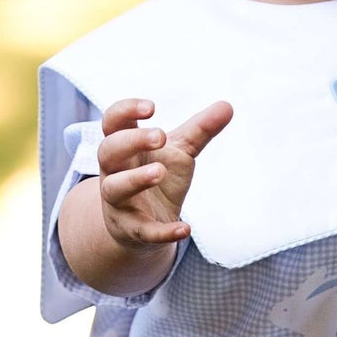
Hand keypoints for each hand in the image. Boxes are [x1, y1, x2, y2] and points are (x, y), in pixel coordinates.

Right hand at [96, 96, 233, 248]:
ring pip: (114, 188)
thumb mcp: (179, 153)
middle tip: (161, 135)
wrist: (144, 226)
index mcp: (124, 147)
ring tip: (160, 171)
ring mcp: (119, 202)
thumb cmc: (157, 177)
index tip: (152, 107)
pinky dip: (163, 231)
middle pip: (108, 150)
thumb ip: (200, 131)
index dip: (126, 111)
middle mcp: (113, 172)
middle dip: (132, 141)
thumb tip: (228, 105)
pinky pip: (143, 231)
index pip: (113, 122)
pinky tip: (185, 228)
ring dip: (135, 179)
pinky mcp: (131, 230)